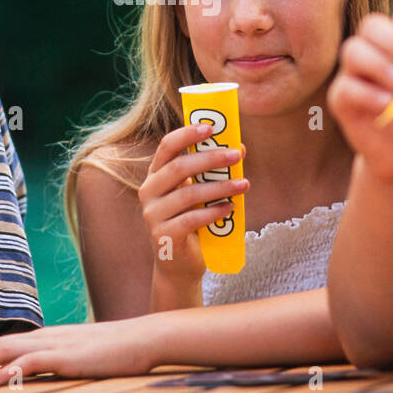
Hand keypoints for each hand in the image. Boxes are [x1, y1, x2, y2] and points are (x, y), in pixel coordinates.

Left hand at [0, 319, 156, 385]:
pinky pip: (31, 362)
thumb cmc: (113, 350)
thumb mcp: (76, 356)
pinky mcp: (67, 357)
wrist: (142, 338)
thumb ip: (53, 361)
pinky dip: (8, 371)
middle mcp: (44, 337)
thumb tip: (32, 373)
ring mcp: (55, 345)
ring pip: (4, 351)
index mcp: (44, 337)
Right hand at [139, 123, 248, 305]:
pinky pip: (191, 219)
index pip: (167, 147)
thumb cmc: (192, 222)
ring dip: (220, 187)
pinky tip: (229, 209)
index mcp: (156, 175)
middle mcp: (149, 191)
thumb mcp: (201, 193)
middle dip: (210, 158)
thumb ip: (214, 172)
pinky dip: (213, 212)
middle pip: (179, 167)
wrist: (179, 266)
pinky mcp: (163, 236)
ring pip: (188, 194)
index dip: (187, 134)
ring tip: (244, 185)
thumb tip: (240, 147)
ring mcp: (152, 215)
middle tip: (236, 156)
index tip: (211, 127)